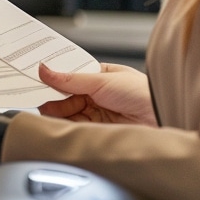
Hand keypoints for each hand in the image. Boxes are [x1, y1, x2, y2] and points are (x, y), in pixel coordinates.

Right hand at [37, 62, 156, 125]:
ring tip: (42, 106)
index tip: (38, 75)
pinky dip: (63, 123)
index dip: (55, 75)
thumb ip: (70, 78)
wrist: (162, 118)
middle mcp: (99, 95)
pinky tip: (53, 119)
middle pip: (67, 95)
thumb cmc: (142, 93)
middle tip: (36, 93)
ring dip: (55, 109)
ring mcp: (98, 113)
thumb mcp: (102, 80)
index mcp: (101, 76)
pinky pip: (75, 126)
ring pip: (69, 111)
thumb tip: (45, 69)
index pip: (71, 74)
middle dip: (53, 94)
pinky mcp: (99, 131)